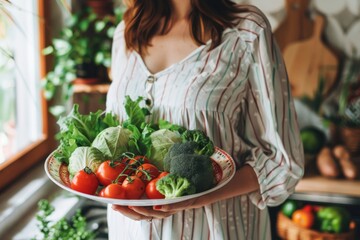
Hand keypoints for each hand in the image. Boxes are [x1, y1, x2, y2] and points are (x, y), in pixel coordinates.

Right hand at [112, 165, 259, 220]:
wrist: (235, 175)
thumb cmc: (207, 170)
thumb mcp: (182, 165)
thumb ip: (167, 162)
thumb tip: (147, 149)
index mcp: (170, 197)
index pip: (145, 207)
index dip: (129, 207)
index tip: (112, 203)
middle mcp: (176, 203)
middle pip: (149, 214)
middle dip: (131, 212)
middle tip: (114, 206)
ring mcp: (187, 203)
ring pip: (162, 213)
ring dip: (145, 212)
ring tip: (130, 207)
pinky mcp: (199, 199)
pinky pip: (182, 205)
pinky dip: (168, 207)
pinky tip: (157, 207)